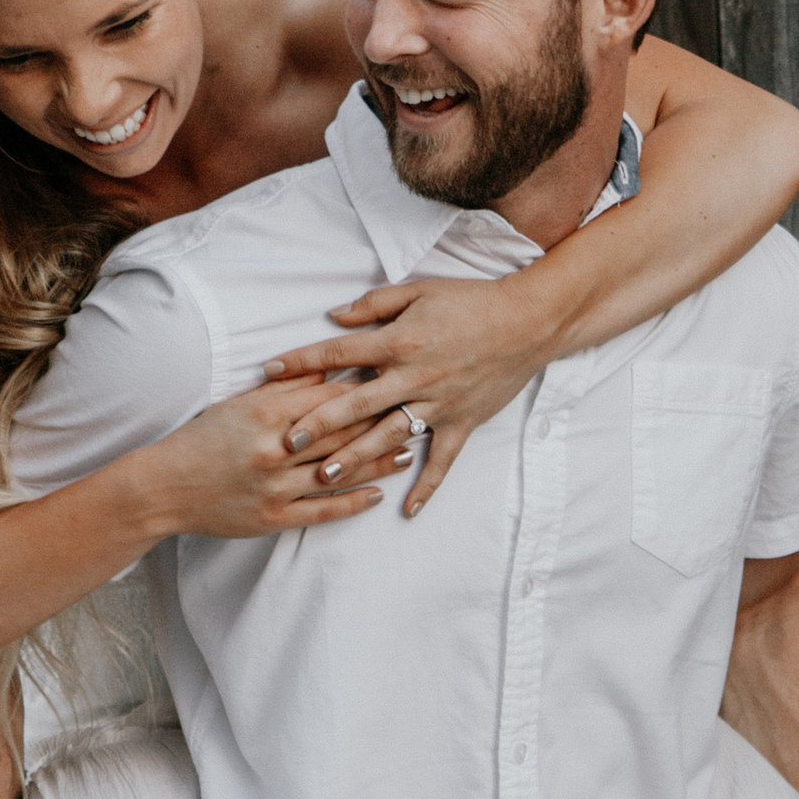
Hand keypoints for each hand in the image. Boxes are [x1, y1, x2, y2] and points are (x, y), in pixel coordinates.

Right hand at [141, 375, 414, 538]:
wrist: (163, 488)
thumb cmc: (202, 440)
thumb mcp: (239, 403)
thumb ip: (284, 388)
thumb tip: (327, 368)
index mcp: (266, 413)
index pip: (328, 396)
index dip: (366, 388)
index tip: (395, 378)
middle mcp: (275, 449)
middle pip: (342, 432)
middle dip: (383, 421)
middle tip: (417, 410)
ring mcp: (276, 487)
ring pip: (340, 471)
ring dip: (379, 461)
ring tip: (408, 450)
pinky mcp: (274, 518)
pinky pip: (323, 511)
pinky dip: (353, 503)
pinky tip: (377, 495)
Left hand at [264, 279, 563, 513]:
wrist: (530, 321)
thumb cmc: (473, 300)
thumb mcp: (419, 289)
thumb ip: (374, 304)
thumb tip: (334, 316)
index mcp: (399, 341)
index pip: (340, 353)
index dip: (302, 361)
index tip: (269, 371)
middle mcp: (414, 377)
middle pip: (356, 405)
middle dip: (317, 425)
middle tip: (285, 444)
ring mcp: (439, 404)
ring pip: (390, 437)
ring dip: (357, 458)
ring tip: (325, 477)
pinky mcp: (462, 423)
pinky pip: (441, 461)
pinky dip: (426, 486)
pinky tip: (406, 509)